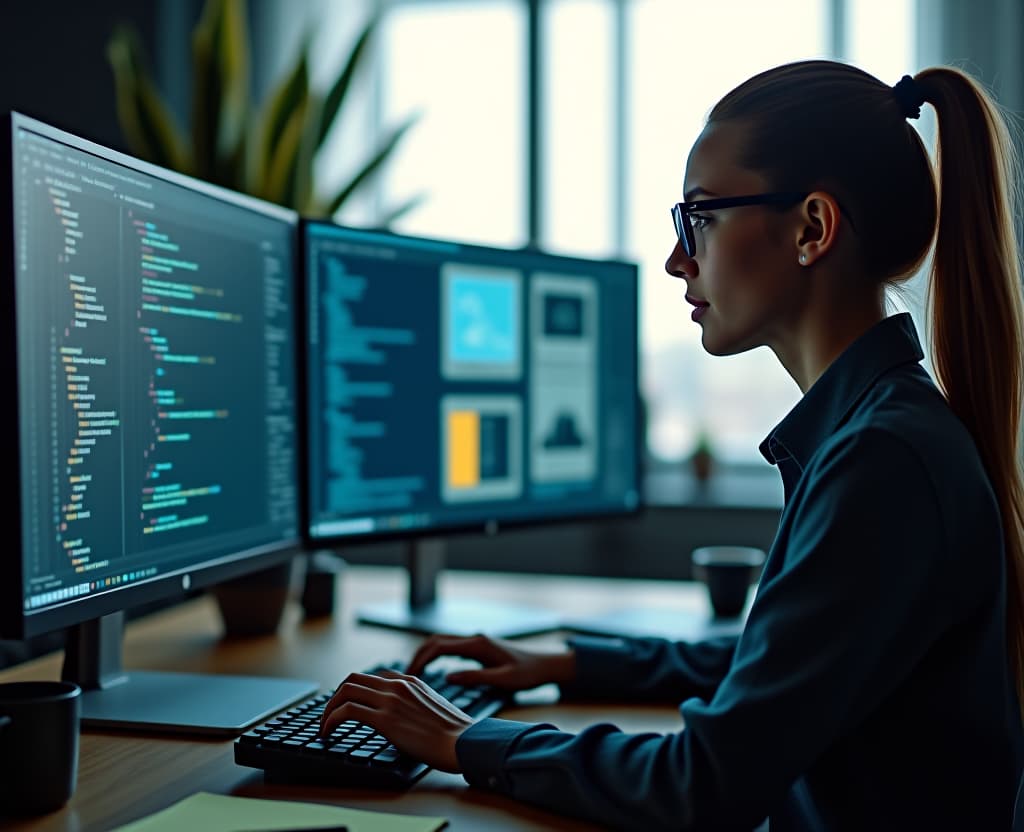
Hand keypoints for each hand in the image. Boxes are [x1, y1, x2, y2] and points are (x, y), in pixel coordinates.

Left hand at [318, 670, 472, 772]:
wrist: (463, 742)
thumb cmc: (453, 734)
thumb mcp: (432, 708)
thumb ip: (414, 704)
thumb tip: (401, 717)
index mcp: (410, 681)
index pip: (372, 677)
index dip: (354, 690)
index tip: (346, 704)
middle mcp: (398, 685)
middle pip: (353, 679)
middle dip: (336, 696)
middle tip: (329, 714)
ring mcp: (391, 699)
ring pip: (346, 690)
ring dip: (329, 708)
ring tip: (324, 725)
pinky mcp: (385, 718)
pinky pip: (347, 711)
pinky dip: (331, 720)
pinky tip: (328, 732)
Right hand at [406, 633, 576, 691]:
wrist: (545, 665)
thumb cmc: (527, 674)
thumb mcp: (503, 680)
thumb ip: (475, 678)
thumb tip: (447, 677)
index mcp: (478, 644)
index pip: (439, 647)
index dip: (421, 659)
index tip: (409, 676)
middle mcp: (474, 639)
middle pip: (435, 641)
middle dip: (417, 655)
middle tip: (404, 677)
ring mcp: (475, 642)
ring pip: (441, 642)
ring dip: (425, 654)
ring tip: (412, 674)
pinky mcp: (477, 647)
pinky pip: (450, 648)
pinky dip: (435, 656)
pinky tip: (430, 671)